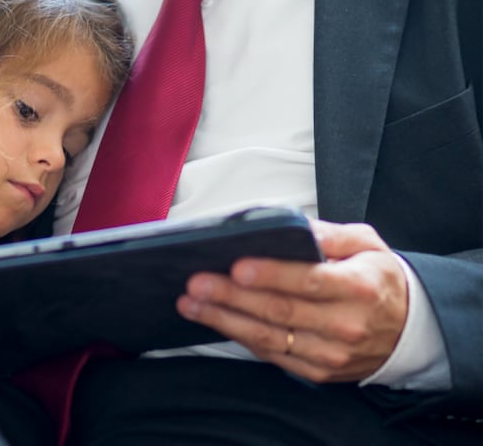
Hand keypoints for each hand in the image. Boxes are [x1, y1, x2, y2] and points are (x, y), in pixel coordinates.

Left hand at [176, 218, 407, 382]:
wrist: (406, 329)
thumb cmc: (377, 278)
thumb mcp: (367, 245)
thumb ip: (331, 234)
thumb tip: (293, 226)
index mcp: (359, 287)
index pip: (309, 281)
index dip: (271, 275)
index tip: (237, 266)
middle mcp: (345, 324)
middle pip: (279, 311)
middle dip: (232, 297)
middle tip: (197, 283)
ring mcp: (330, 353)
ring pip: (268, 337)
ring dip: (224, 320)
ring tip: (191, 303)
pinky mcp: (317, 370)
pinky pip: (271, 354)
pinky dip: (239, 337)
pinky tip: (214, 320)